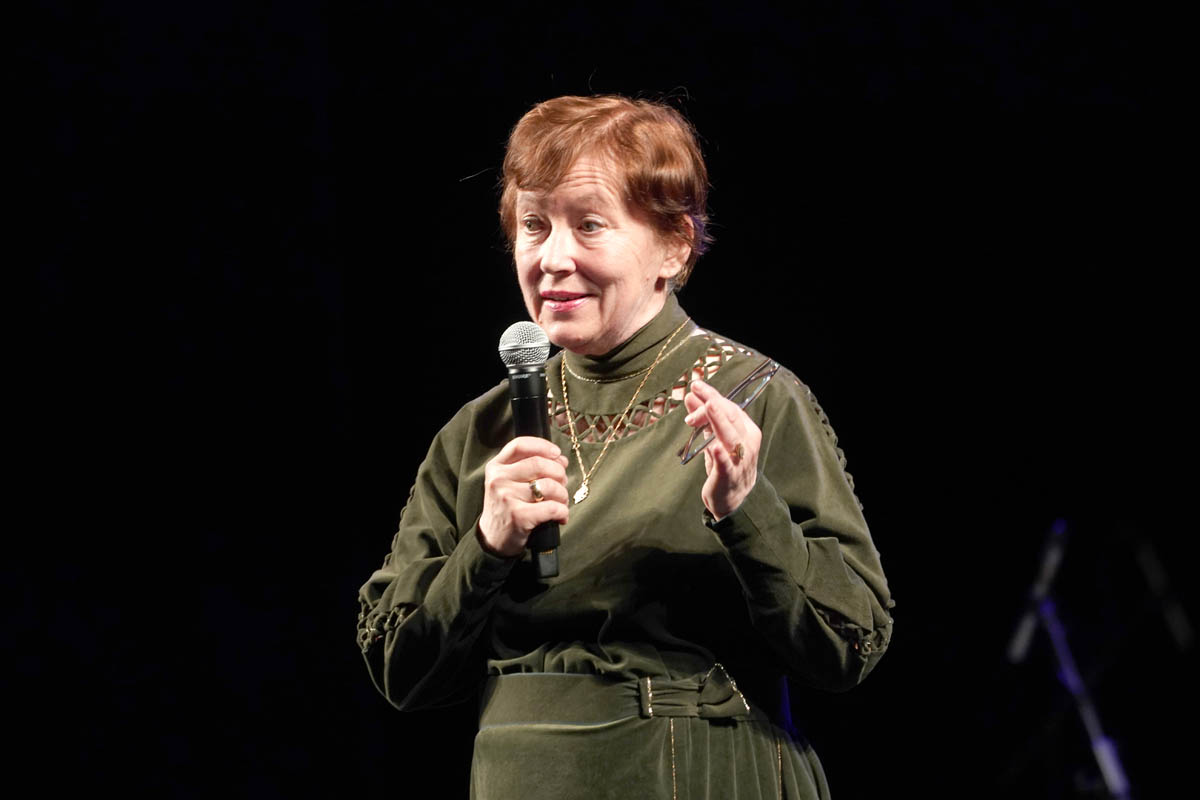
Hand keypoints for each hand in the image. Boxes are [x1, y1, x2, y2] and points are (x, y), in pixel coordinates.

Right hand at [478, 437, 570, 556]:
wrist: (493, 539)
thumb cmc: (508, 507)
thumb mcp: (509, 482)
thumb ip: (530, 467)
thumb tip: (561, 460)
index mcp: (496, 467)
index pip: (520, 445)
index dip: (542, 446)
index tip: (557, 454)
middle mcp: (498, 479)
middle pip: (539, 464)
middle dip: (559, 474)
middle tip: (562, 485)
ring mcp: (506, 497)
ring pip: (549, 486)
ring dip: (563, 495)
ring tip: (561, 503)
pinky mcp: (518, 516)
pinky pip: (552, 508)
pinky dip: (562, 512)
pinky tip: (560, 517)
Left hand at [683, 380, 760, 519]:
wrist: (731, 498)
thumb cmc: (724, 463)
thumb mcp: (713, 437)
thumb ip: (704, 418)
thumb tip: (691, 396)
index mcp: (747, 431)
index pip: (731, 408)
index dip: (713, 395)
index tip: (697, 385)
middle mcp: (747, 443)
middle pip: (731, 418)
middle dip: (712, 403)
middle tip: (696, 392)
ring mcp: (740, 460)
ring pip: (730, 437)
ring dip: (718, 421)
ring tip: (709, 406)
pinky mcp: (728, 477)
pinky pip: (726, 465)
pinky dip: (721, 456)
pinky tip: (715, 448)